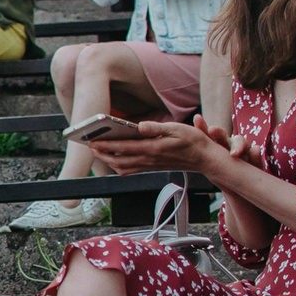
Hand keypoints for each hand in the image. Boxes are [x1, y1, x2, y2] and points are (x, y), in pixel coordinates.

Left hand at [90, 115, 233, 176]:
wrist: (205, 159)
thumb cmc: (193, 142)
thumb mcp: (177, 129)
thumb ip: (156, 128)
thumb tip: (139, 125)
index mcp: (153, 149)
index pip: (124, 148)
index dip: (107, 145)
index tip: (93, 142)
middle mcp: (149, 159)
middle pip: (119, 160)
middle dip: (102, 154)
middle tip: (90, 147)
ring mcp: (150, 165)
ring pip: (123, 167)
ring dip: (108, 161)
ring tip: (98, 153)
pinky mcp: (153, 167)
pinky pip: (131, 169)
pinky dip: (119, 166)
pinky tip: (114, 160)